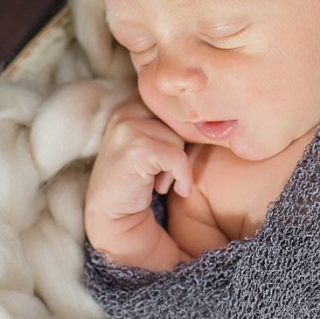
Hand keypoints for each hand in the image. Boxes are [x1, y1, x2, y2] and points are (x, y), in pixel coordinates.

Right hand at [85, 99, 192, 228]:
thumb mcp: (152, 142)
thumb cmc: (138, 179)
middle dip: (178, 149)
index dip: (184, 129)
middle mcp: (127, 111)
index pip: (176, 104)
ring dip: (177, 165)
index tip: (178, 154)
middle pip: (179, 120)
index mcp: (132, 105)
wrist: (112, 213)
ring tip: (157, 179)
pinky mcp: (137, 148)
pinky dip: (181, 177)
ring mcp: (128, 128)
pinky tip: (167, 189)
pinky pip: (178, 158)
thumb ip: (169, 125)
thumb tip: (207, 113)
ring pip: (179, 139)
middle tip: (163, 171)